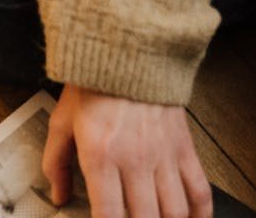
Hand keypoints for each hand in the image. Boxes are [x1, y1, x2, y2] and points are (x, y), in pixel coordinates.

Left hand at [43, 84, 212, 217]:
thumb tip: (58, 194)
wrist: (126, 53)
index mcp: (101, 156)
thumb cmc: (93, 86)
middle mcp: (136, 160)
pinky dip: (200, 214)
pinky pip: (200, 191)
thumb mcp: (61, 122)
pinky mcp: (185, 149)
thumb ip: (55, 163)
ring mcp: (164, 156)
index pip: (109, 214)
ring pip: (174, 212)